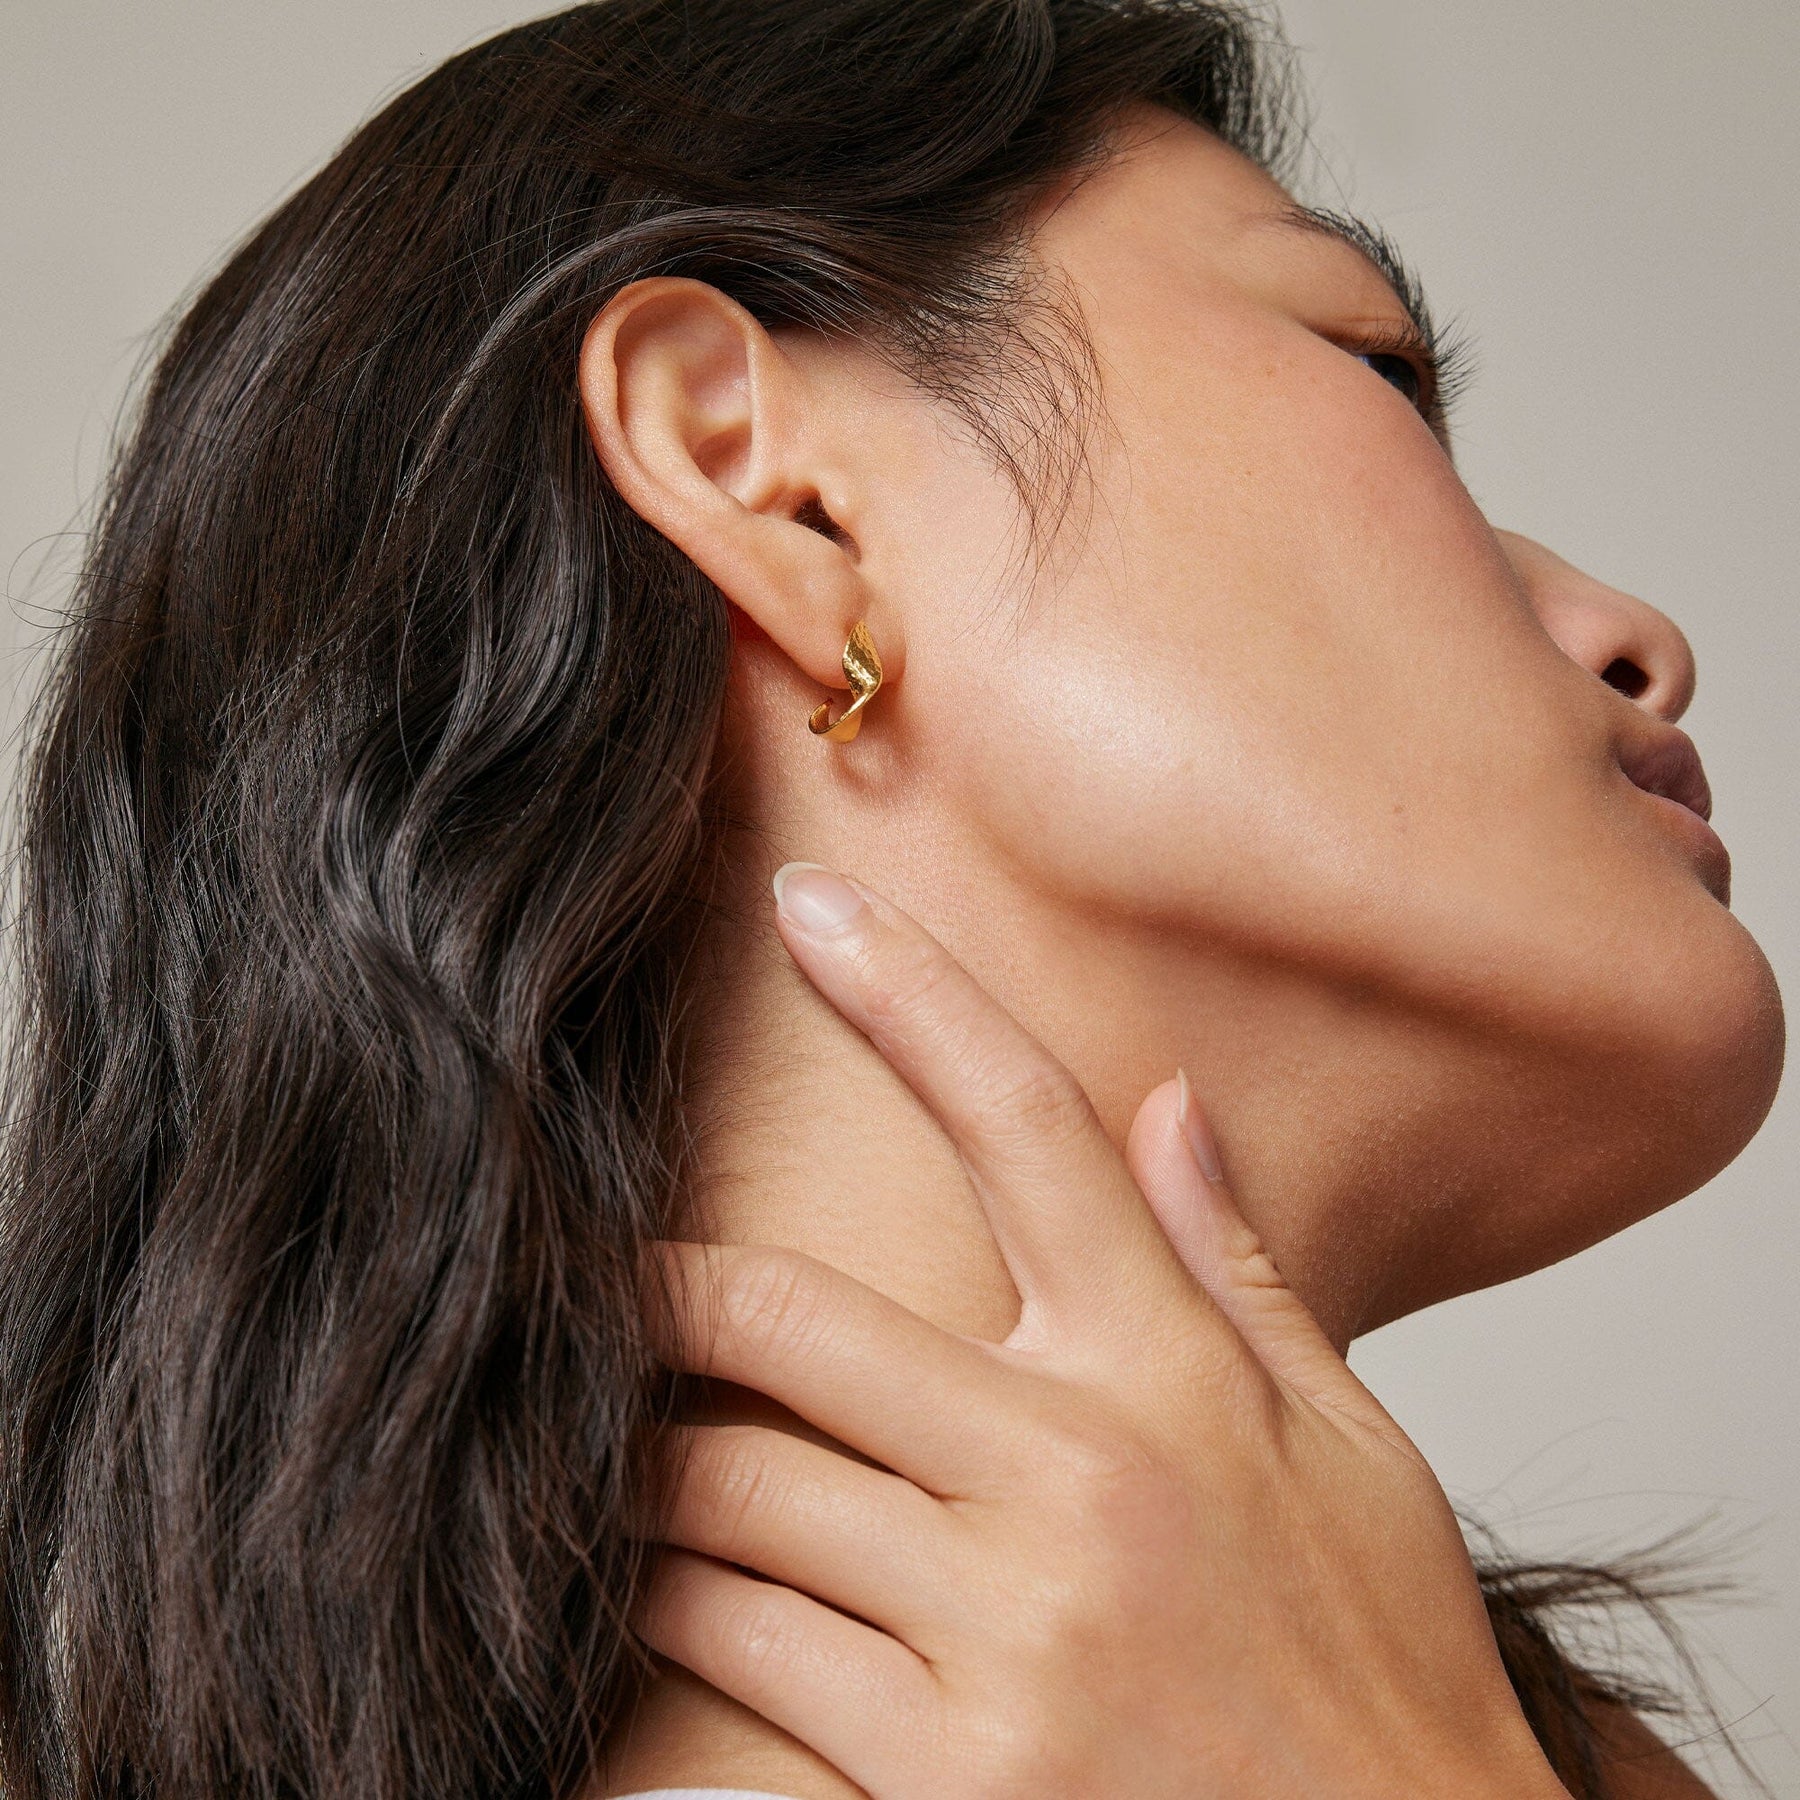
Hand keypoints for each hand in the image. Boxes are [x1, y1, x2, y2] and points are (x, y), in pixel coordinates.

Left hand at [638, 863, 1567, 1799]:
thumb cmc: (1377, 1673)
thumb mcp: (1349, 1449)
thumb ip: (1235, 1268)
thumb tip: (1172, 1103)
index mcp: (1173, 1375)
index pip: (1026, 1128)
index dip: (913, 996)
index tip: (815, 907)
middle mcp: (1077, 1477)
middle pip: (795, 1324)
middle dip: (665, 1297)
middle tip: (593, 1278)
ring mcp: (1003, 1632)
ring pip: (735, 1503)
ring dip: (649, 1471)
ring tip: (613, 1450)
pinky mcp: (945, 1779)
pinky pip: (747, 1661)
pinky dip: (678, 1617)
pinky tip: (653, 1594)